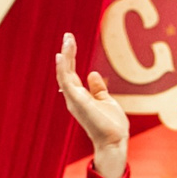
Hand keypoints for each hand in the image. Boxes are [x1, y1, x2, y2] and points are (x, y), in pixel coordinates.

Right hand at [56, 35, 129, 177]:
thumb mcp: (106, 101)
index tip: (70, 42)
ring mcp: (74, 100)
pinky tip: (62, 56)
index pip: (71, 74)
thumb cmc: (111, 126)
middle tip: (68, 35)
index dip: (70, 58)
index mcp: (80, 97)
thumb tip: (92, 73)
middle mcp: (73, 98)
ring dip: (66, 56)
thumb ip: (98, 88)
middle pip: (66, 71)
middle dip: (67, 53)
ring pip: (64, 74)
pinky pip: (66, 83)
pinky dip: (63, 69)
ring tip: (67, 40)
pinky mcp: (78, 102)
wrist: (114, 142)